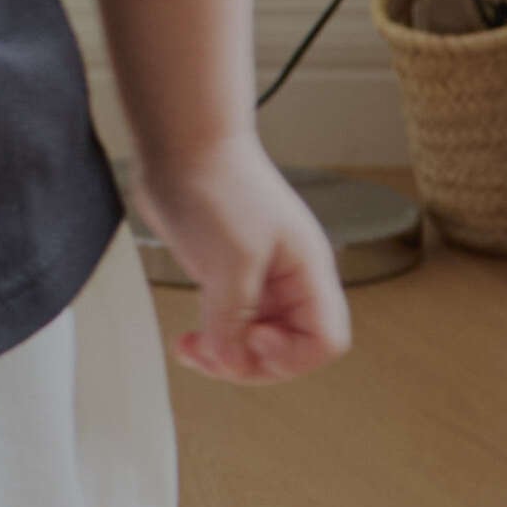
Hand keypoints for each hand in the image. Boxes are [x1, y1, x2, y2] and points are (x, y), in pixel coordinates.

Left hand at [137, 144, 351, 381]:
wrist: (181, 144)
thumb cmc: (218, 186)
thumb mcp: (232, 260)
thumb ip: (233, 317)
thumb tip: (229, 361)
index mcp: (307, 272)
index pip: (325, 339)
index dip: (292, 355)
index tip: (252, 339)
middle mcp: (289, 280)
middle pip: (290, 347)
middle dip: (251, 361)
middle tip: (213, 355)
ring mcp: (258, 278)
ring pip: (255, 340)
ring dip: (225, 355)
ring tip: (191, 350)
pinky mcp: (227, 274)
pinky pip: (229, 324)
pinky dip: (210, 340)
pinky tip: (187, 342)